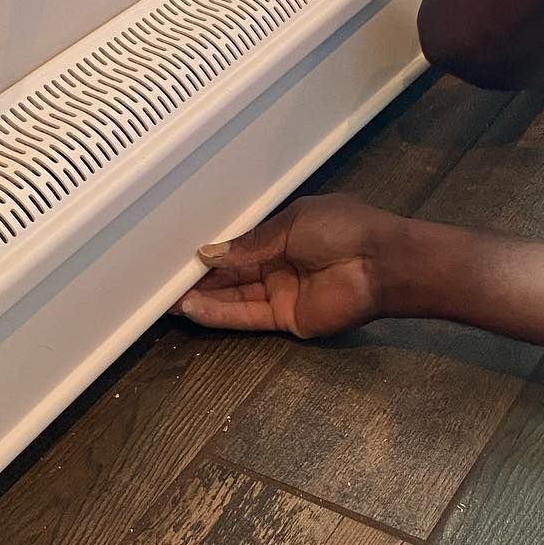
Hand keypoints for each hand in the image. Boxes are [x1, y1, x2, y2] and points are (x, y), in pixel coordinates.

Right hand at [173, 195, 403, 337]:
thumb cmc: (343, 230)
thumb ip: (250, 244)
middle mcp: (280, 265)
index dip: (212, 253)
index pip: (240, 247)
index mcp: (285, 234)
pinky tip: (191, 308)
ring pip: (235, 298)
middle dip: (201, 279)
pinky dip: (220, 314)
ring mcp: (283, 294)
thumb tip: (209, 253)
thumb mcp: (291, 224)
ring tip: (166, 299)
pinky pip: (247, 317)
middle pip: (233, 276)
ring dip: (203, 298)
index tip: (179, 256)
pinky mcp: (287, 319)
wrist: (382, 262)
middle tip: (161, 281)